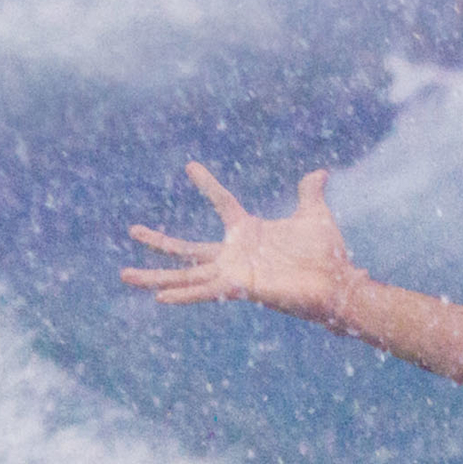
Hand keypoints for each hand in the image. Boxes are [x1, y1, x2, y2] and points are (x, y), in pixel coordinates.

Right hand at [122, 163, 359, 318]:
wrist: (338, 283)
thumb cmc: (326, 256)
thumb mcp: (314, 215)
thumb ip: (310, 194)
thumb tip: (320, 173)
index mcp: (248, 232)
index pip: (222, 202)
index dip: (208, 184)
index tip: (190, 166)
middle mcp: (235, 254)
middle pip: (187, 249)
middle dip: (159, 243)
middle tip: (132, 231)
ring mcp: (234, 272)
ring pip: (186, 274)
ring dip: (155, 277)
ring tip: (124, 276)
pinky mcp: (240, 287)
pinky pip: (205, 290)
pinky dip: (183, 294)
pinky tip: (160, 297)